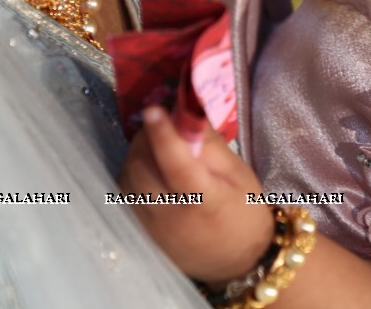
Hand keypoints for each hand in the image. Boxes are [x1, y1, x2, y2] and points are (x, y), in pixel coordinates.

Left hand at [117, 105, 272, 282]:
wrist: (234, 261)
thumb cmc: (244, 211)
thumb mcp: (239, 174)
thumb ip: (210, 145)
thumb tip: (187, 111)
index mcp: (205, 200)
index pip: (177, 164)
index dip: (163, 135)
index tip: (154, 109)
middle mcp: (171, 214)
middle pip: (143, 167)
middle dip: (146, 137)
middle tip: (161, 119)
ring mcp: (150, 225)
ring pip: (127, 178)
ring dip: (137, 152)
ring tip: (155, 142)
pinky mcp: (138, 229)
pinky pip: (126, 191)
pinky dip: (133, 170)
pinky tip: (149, 165)